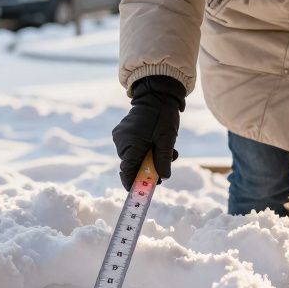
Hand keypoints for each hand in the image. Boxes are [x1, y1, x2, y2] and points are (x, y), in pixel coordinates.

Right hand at [111, 75, 184, 189]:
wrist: (156, 94)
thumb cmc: (162, 116)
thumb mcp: (167, 140)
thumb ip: (163, 160)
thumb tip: (163, 178)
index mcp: (130, 145)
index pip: (127, 172)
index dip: (133, 183)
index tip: (141, 192)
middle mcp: (121, 142)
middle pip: (132, 165)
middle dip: (148, 169)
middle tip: (166, 166)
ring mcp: (121, 136)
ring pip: (134, 156)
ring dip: (149, 158)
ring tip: (167, 150)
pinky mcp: (123, 132)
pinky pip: (133, 147)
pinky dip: (144, 150)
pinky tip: (157, 144)